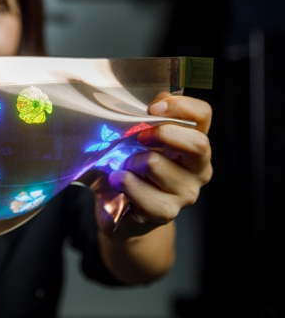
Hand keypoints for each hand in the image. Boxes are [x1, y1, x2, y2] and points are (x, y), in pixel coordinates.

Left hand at [103, 93, 212, 237]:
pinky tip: (118, 182)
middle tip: (138, 138)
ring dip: (130, 162)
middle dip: (162, 134)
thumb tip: (146, 106)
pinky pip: (139, 190)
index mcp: (192, 142)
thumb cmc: (127, 165)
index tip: (152, 109)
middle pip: (197, 143)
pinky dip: (122, 182)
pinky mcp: (167, 212)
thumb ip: (145, 118)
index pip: (202, 115)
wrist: (114, 203)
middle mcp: (198, 167)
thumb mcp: (134, 136)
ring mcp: (186, 192)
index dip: (179, 106)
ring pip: (155, 164)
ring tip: (124, 167)